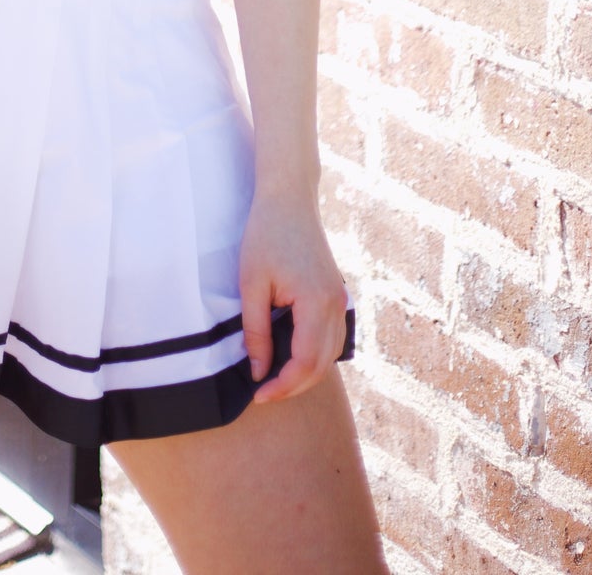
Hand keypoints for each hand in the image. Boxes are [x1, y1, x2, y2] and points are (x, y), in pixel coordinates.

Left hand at [238, 187, 348, 404]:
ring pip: (330, 354)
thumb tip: (259, 371)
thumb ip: (256, 331)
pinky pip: (332, 337)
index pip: (304, 363)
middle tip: (263, 393)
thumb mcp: (251, 283)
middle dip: (293, 386)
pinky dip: (315, 355)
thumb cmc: (265, 234)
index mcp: (317, 302)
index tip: (257, 394)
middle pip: (321, 365)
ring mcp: (340, 299)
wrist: (289, 197)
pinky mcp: (336, 294)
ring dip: (306, 373)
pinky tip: (292, 356)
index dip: (282, 386)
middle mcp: (336, 305)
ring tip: (275, 379)